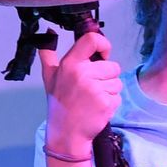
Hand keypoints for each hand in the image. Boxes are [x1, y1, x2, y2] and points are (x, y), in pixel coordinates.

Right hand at [37, 29, 121, 157]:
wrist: (66, 134)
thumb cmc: (59, 103)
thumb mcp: (49, 77)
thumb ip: (48, 54)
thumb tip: (48, 32)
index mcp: (70, 64)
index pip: (92, 40)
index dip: (103, 44)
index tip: (103, 54)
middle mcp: (82, 74)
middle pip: (112, 66)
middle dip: (107, 77)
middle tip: (91, 89)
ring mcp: (95, 89)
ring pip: (117, 82)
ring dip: (109, 91)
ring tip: (92, 100)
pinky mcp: (106, 103)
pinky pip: (118, 96)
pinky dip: (111, 103)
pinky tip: (97, 109)